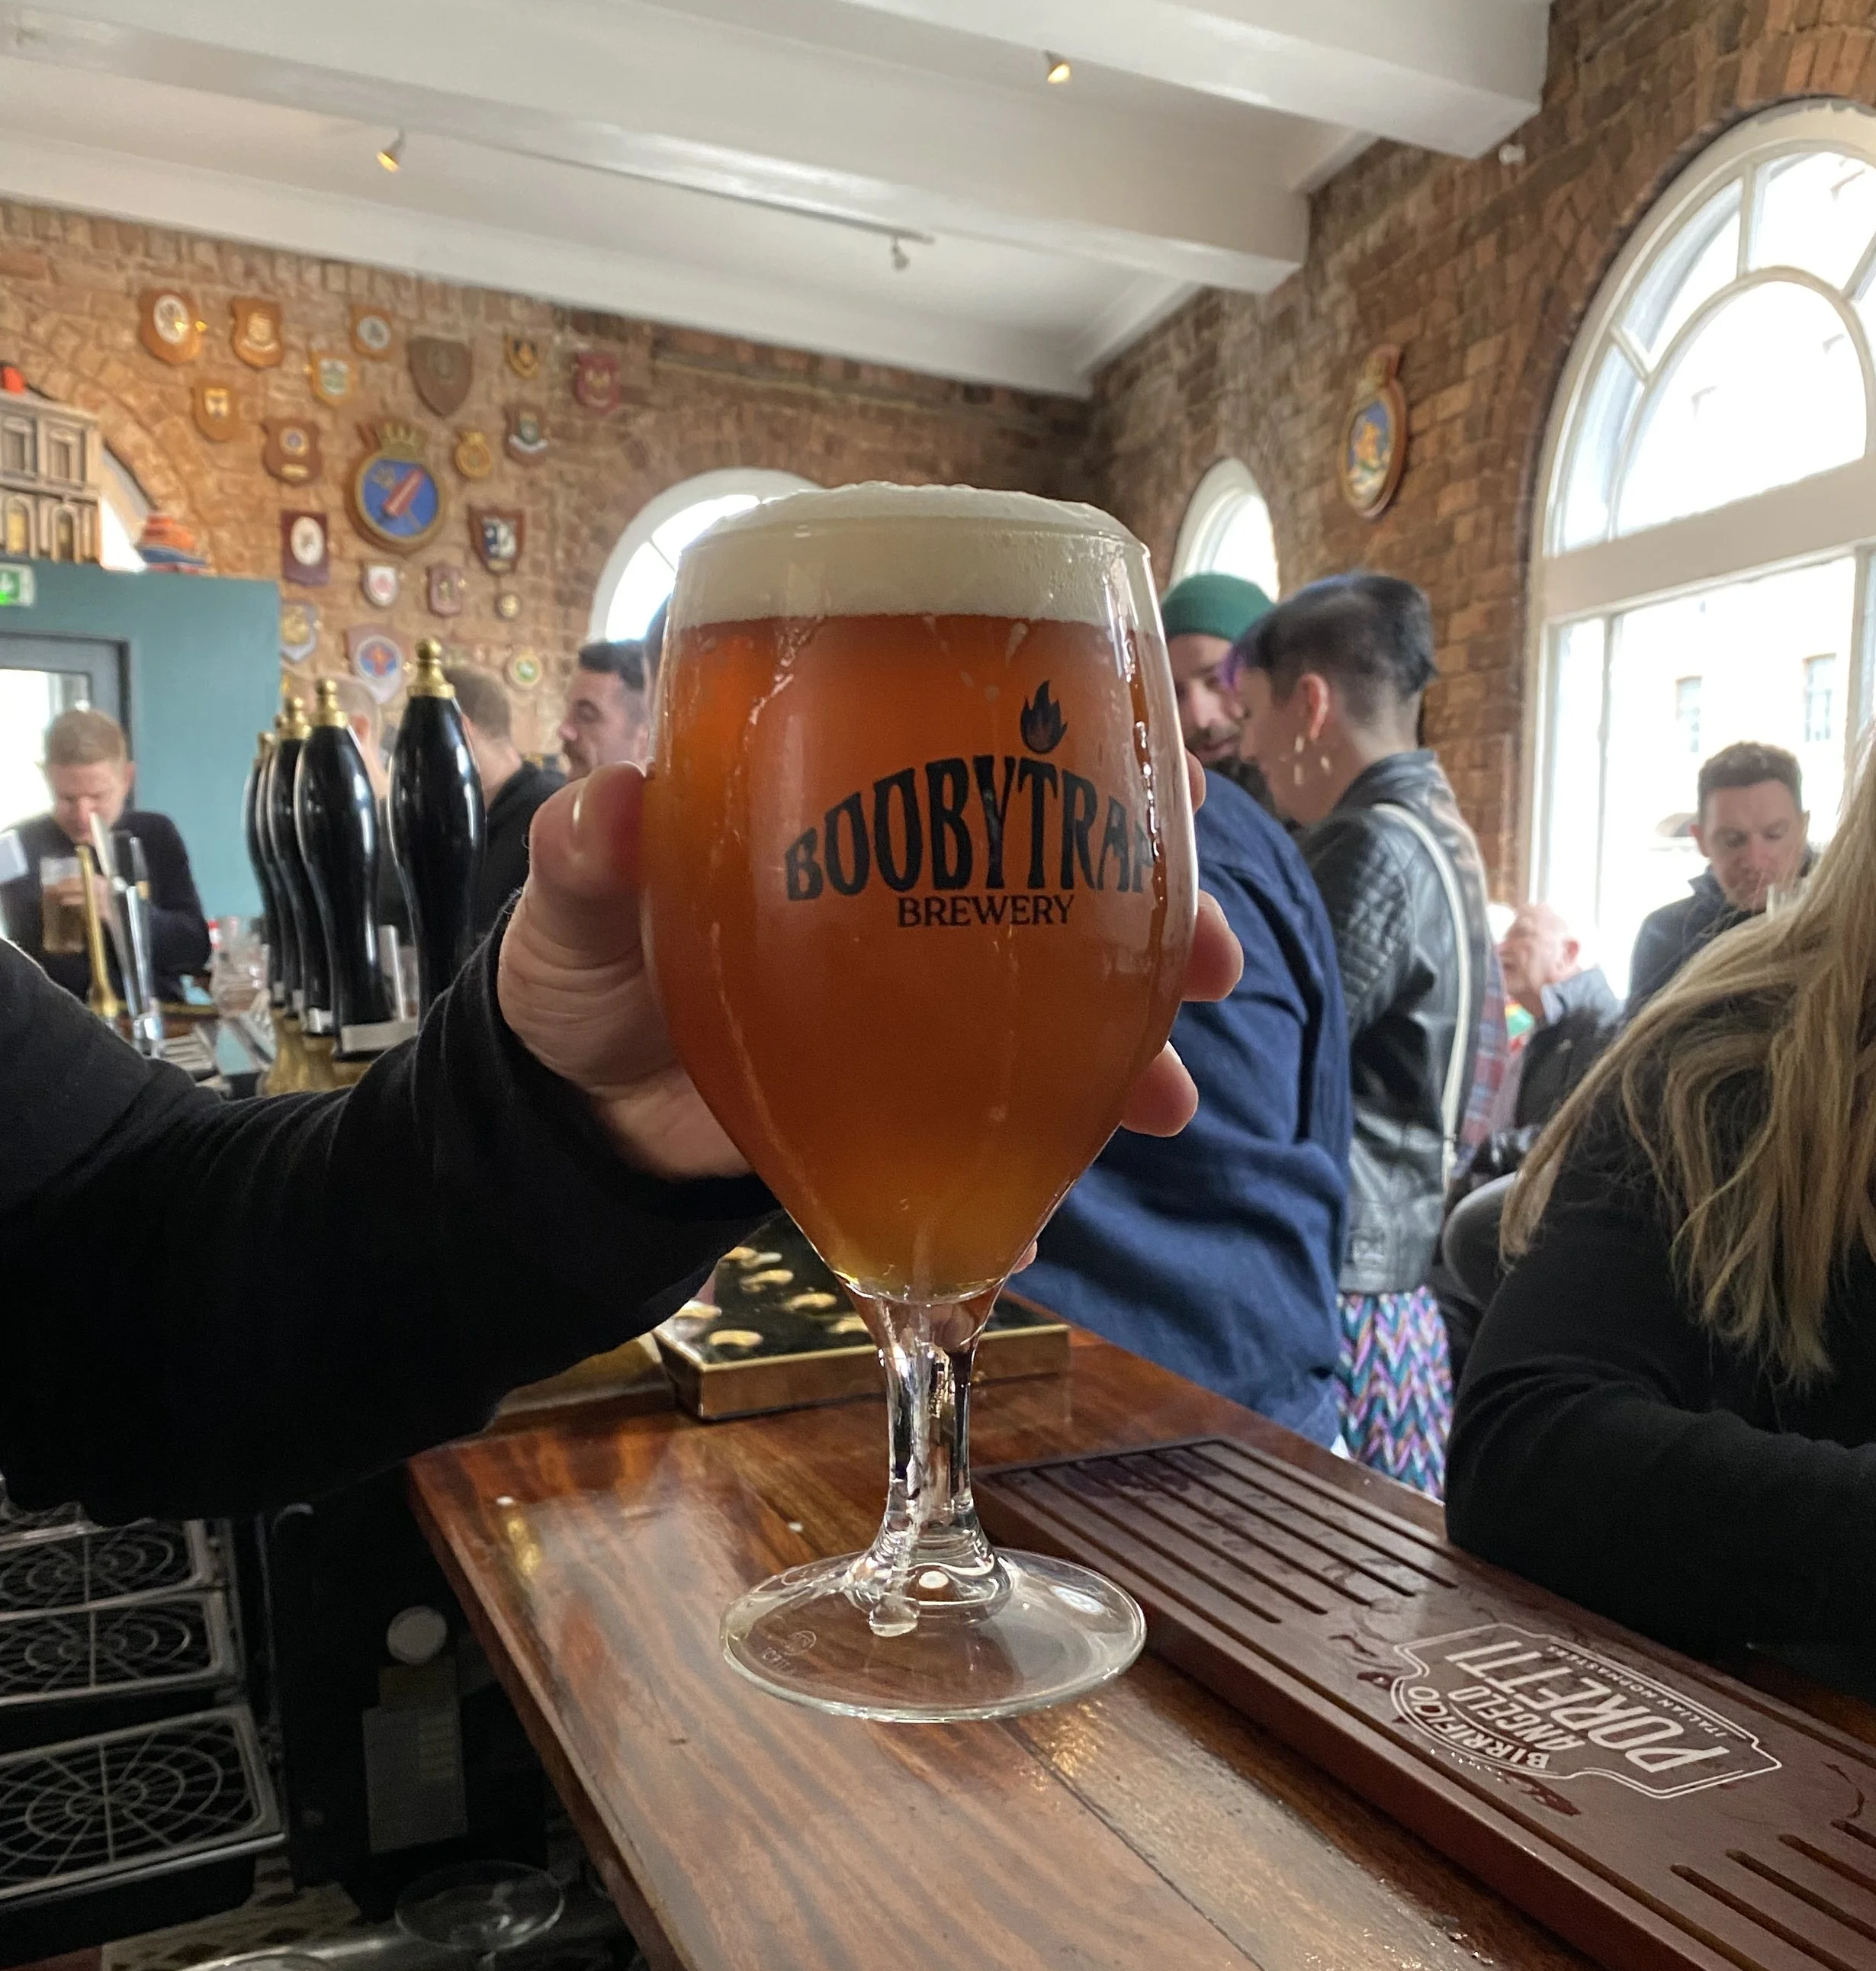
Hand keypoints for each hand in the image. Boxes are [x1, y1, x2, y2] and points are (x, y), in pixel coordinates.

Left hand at [498, 762, 1241, 1178]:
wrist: (570, 1121)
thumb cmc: (583, 972)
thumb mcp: (575, 904)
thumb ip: (591, 857)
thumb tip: (611, 808)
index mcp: (850, 806)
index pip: (994, 757)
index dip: (1098, 762)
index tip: (1174, 790)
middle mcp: (915, 896)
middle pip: (1071, 886)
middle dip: (1160, 921)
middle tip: (1212, 965)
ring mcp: (921, 1005)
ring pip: (1060, 1010)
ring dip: (1129, 1049)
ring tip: (1165, 1102)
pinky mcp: (905, 1103)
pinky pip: (995, 1126)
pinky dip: (1030, 1166)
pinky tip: (1045, 1213)